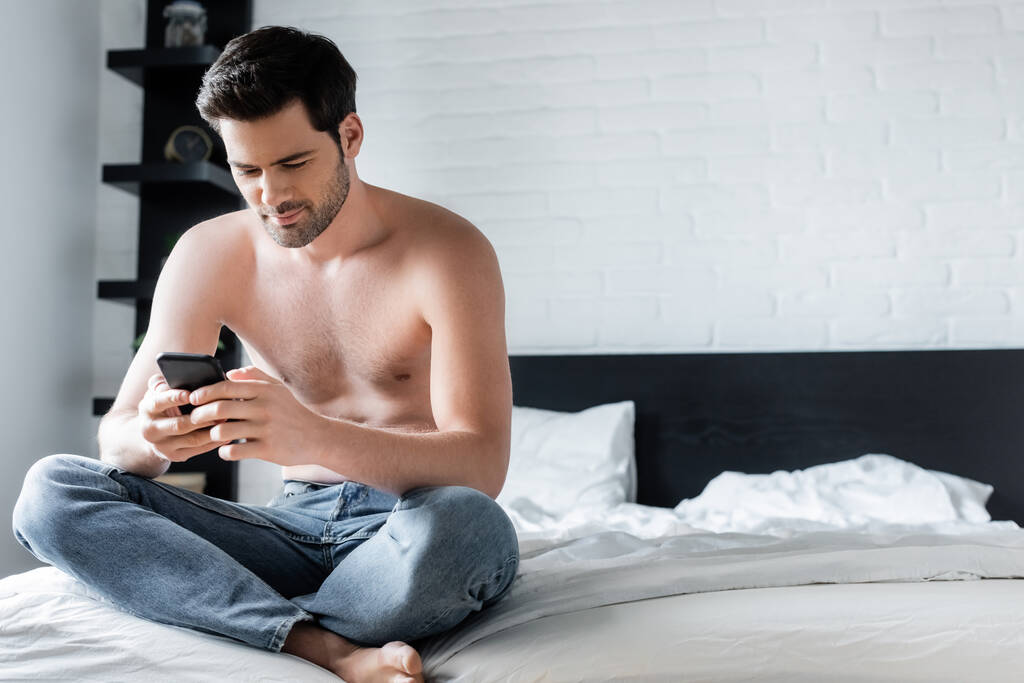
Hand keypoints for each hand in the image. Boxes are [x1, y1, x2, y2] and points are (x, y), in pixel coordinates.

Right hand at [138, 373, 230, 462]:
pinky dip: (213, 442)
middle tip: (219, 409)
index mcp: (147, 409)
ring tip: (227, 420)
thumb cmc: (161, 405)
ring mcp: (162, 446)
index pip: (158, 402)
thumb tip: (172, 379)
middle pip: (178, 425)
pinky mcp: (175, 456)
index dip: (174, 398)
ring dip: (211, 430)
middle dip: (201, 417)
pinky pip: (198, 449)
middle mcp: (150, 430)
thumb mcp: (157, 391)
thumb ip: (161, 382)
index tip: (189, 394)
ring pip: (191, 439)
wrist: (152, 433)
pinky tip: (226, 433)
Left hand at [185, 366, 324, 465]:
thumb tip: (230, 373)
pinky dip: (224, 452)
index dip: (205, 392)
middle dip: (200, 414)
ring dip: (212, 433)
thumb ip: (255, 377)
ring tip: (213, 435)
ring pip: (224, 430)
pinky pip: (234, 451)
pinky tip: (226, 450)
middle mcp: (265, 408)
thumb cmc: (294, 412)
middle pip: (220, 408)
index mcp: (265, 391)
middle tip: (194, 419)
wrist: (319, 437)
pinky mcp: (267, 449)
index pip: (226, 386)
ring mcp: (266, 429)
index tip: (193, 399)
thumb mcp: (279, 389)